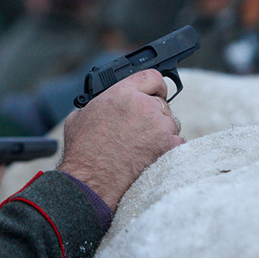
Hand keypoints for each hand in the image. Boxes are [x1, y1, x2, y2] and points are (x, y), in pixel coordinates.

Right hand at [57, 69, 182, 210]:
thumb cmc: (83, 152)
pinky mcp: (169, 146)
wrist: (91, 181)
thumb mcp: (81, 116)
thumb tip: (102, 105)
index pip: (151, 77)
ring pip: (170, 123)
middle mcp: (143, 105)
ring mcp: (159, 126)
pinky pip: (177, 143)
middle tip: (140, 131)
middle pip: (162, 103)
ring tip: (142, 147)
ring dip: (161, 132)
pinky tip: (151, 157)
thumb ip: (99, 103)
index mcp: (122, 93)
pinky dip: (168, 149)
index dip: (155, 86)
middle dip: (154, 115)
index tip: (156, 93)